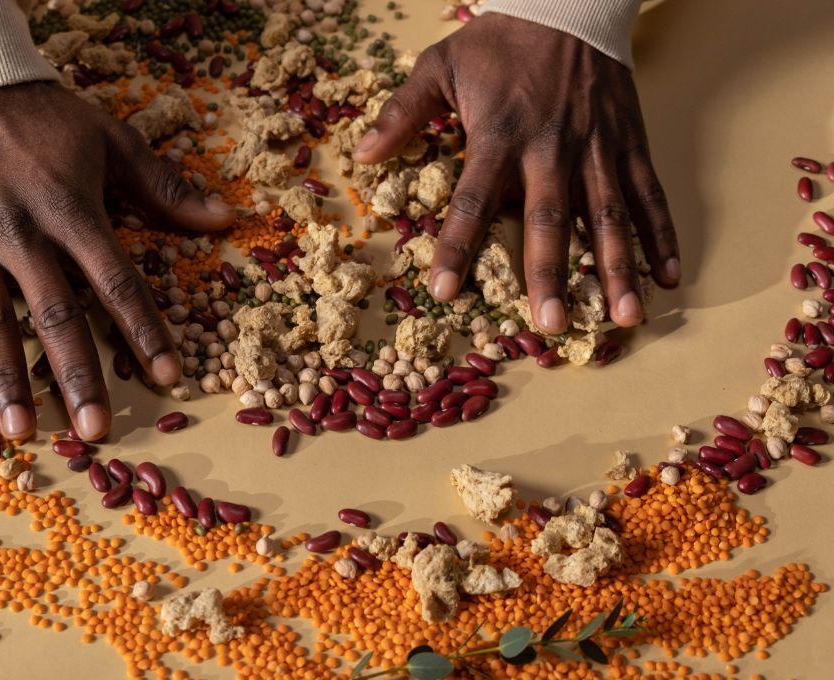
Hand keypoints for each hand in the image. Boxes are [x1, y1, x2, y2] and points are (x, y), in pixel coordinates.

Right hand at [0, 81, 233, 440]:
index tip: (168, 375)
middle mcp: (19, 231)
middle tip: (95, 430)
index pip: (115, 280)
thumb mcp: (112, 139)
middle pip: (54, 313)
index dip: (143, 329)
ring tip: (20, 430)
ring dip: (6, 378)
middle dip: (77, 375)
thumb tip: (223, 221)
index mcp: (70, 208)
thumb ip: (165, 186)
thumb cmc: (47, 117)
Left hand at [353, 13, 678, 333]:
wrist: (570, 2)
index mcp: (498, 136)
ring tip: (625, 317)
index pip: (473, 202)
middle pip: (549, 220)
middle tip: (549, 325)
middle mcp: (550, 149)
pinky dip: (663, 235)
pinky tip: (670, 277)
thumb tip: (363, 155)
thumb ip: (403, 112)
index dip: (456, 247)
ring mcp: (596, 149)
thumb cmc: (499, 41)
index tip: (443, 291)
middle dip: (549, 275)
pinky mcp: (630, 144)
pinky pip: (649, 195)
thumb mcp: (440, 66)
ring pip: (610, 216)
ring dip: (618, 269)